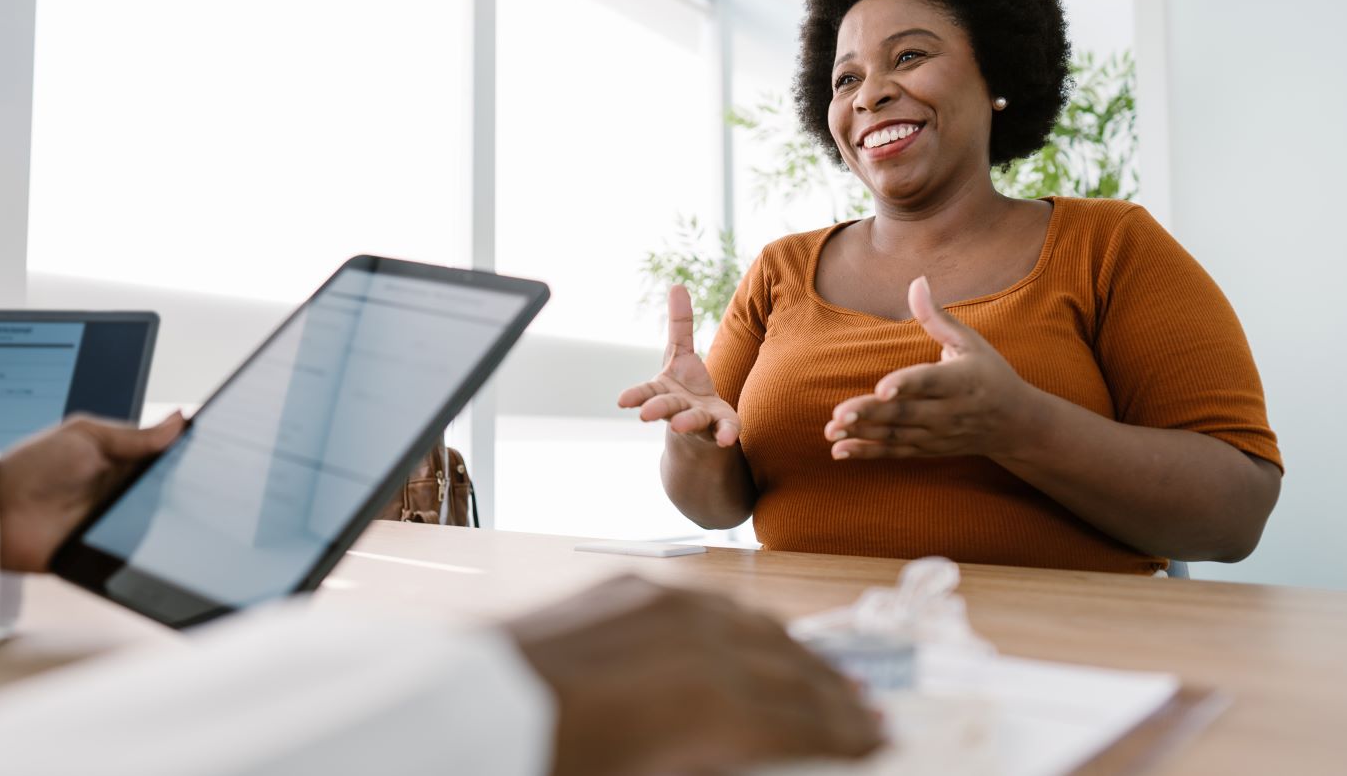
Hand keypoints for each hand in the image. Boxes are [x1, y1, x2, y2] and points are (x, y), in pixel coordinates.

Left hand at [0, 412, 185, 571]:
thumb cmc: (32, 468)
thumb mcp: (84, 437)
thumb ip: (133, 435)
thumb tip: (179, 419)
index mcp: (117, 458)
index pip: (163, 453)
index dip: (184, 450)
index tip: (208, 446)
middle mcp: (121, 487)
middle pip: (167, 485)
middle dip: (184, 481)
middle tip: (201, 477)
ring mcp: (117, 518)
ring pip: (160, 515)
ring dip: (169, 511)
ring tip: (188, 504)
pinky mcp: (110, 547)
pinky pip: (141, 546)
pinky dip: (152, 541)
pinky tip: (164, 532)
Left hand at [506, 575, 881, 775]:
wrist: (466, 707)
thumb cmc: (559, 762)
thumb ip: (724, 763)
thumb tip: (774, 754)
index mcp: (718, 709)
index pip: (807, 722)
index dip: (849, 736)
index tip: (880, 744)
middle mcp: (704, 644)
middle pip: (792, 670)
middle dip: (834, 695)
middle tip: (868, 716)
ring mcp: (668, 606)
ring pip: (757, 626)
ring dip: (796, 654)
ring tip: (823, 678)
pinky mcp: (633, 588)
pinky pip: (710, 603)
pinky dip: (744, 624)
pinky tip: (754, 638)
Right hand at [617, 285, 740, 446]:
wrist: (701, 426)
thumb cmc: (686, 385)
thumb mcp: (681, 353)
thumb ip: (679, 324)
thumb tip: (676, 284)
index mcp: (664, 390)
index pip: (647, 392)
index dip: (636, 396)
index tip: (622, 401)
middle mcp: (678, 407)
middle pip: (666, 407)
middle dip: (656, 409)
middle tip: (645, 414)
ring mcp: (699, 420)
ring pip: (692, 420)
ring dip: (685, 422)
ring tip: (679, 425)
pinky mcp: (720, 428)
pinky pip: (725, 431)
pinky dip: (726, 435)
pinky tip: (728, 439)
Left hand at [824, 275, 1034, 460]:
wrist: (1016, 425)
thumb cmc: (990, 374)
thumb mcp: (971, 342)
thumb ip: (937, 317)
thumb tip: (917, 282)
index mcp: (959, 380)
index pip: (928, 382)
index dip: (905, 385)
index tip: (881, 388)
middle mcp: (948, 411)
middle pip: (905, 412)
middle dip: (871, 414)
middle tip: (838, 413)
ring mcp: (937, 433)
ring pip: (896, 435)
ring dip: (861, 434)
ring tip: (831, 430)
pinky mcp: (928, 448)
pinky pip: (895, 452)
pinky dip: (867, 452)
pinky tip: (839, 451)